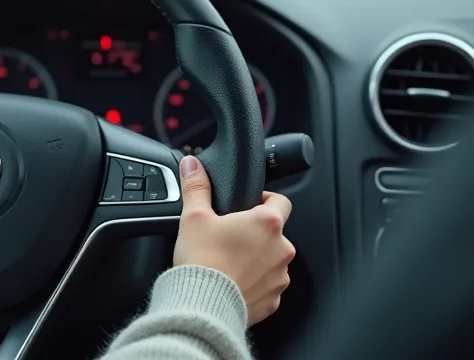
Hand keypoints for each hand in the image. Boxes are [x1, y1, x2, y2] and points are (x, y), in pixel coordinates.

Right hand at [172, 155, 295, 325]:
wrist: (202, 307)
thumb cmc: (202, 262)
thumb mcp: (194, 217)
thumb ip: (196, 187)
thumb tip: (193, 165)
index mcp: (267, 223)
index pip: (281, 201)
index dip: (265, 199)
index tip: (248, 205)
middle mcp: (281, 250)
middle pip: (274, 233)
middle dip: (255, 233)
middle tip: (229, 237)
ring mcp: (279, 278)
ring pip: (272, 261)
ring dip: (256, 259)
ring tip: (229, 262)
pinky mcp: (272, 301)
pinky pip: (267, 286)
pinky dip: (253, 283)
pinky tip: (232, 282)